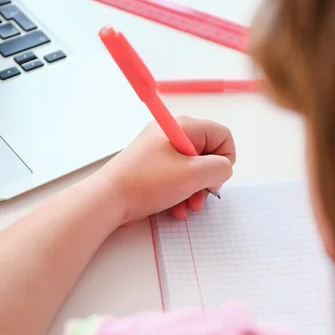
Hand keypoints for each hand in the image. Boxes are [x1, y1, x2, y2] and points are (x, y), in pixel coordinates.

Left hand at [98, 116, 235, 223]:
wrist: (109, 199)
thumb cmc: (149, 182)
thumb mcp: (194, 174)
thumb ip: (220, 168)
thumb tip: (222, 170)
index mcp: (184, 126)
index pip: (222, 136)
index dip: (225, 159)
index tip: (214, 178)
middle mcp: (173, 133)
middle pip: (209, 154)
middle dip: (208, 180)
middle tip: (200, 196)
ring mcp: (162, 150)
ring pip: (194, 170)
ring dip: (195, 192)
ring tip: (187, 206)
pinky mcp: (154, 167)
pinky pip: (178, 178)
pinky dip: (181, 194)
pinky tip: (175, 208)